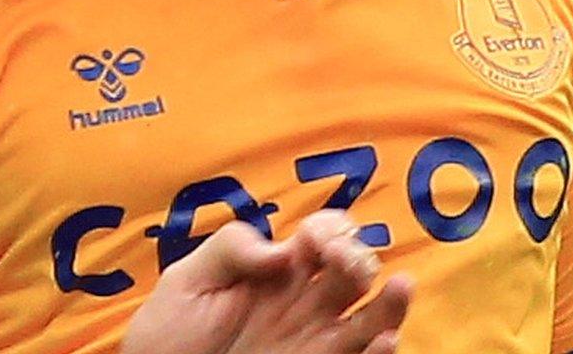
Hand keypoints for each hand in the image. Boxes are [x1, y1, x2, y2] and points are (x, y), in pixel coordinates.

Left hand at [117, 211, 412, 353]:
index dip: (330, 230)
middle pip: (353, 271)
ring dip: (390, 303)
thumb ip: (230, 250)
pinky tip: (384, 339)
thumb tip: (281, 249)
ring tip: (400, 287)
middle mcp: (305, 301)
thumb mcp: (188, 279)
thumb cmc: (172, 329)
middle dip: (358, 259)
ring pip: (371, 317)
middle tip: (346, 263)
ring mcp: (315, 339)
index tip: (316, 241)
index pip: (324, 235)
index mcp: (278, 268)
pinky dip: (380, 350)